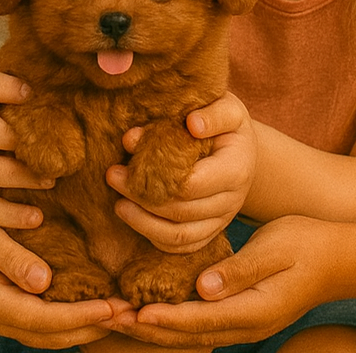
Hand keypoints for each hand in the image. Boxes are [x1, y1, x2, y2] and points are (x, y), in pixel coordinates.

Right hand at [0, 66, 52, 227]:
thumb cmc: (27, 121)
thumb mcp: (36, 102)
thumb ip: (54, 90)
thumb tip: (105, 68)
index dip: (1, 86)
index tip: (30, 92)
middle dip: (9, 136)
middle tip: (46, 147)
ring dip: (13, 175)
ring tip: (50, 181)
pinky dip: (8, 213)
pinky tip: (37, 217)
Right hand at [0, 199, 114, 347]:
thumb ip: (12, 257)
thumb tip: (45, 281)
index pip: (43, 317)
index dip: (80, 316)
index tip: (112, 307)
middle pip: (50, 336)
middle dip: (91, 328)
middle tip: (130, 315)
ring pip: (46, 338)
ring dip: (83, 330)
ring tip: (118, 316)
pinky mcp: (3, 312)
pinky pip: (39, 327)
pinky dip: (67, 325)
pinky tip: (90, 313)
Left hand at [107, 92, 256, 252]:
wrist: (243, 151)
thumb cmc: (228, 124)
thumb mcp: (228, 108)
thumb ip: (212, 114)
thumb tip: (192, 124)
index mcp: (236, 168)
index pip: (194, 183)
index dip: (159, 174)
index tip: (130, 155)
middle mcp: (232, 200)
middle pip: (181, 210)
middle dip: (142, 196)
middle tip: (112, 175)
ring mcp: (221, 221)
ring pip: (179, 235)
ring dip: (143, 222)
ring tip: (117, 204)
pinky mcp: (209, 232)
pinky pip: (181, 246)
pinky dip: (155, 237)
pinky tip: (134, 218)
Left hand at [112, 216, 333, 348]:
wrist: (340, 255)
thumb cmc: (308, 243)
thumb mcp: (275, 248)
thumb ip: (241, 270)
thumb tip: (204, 287)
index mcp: (255, 311)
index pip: (202, 320)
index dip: (166, 318)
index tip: (135, 312)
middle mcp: (248, 325)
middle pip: (191, 335)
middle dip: (150, 329)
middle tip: (112, 318)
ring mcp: (247, 323)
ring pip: (194, 334)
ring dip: (157, 328)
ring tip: (121, 317)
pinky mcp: (244, 313)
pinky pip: (203, 324)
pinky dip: (175, 321)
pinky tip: (154, 310)